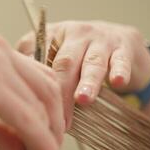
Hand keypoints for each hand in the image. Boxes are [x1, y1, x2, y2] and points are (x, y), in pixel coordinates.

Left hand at [17, 21, 149, 127]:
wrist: (118, 38)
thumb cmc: (79, 54)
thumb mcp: (55, 56)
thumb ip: (39, 71)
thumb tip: (26, 100)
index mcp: (52, 35)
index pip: (39, 55)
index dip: (35, 80)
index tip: (32, 104)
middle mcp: (75, 34)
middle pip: (64, 62)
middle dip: (61, 90)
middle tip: (57, 114)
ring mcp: (100, 40)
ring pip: (92, 62)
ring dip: (87, 82)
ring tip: (83, 100)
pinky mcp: (123, 48)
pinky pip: (121, 60)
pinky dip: (119, 71)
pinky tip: (117, 82)